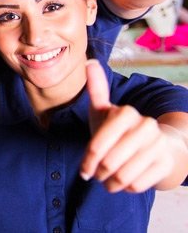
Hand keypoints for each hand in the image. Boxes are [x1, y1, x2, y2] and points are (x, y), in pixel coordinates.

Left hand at [81, 60, 175, 192]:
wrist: (154, 146)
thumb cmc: (119, 129)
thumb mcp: (104, 110)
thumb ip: (96, 89)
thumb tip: (89, 61)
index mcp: (127, 113)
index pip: (97, 146)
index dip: (87, 161)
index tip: (84, 169)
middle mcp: (146, 126)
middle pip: (109, 162)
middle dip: (98, 173)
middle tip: (95, 175)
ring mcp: (158, 145)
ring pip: (123, 176)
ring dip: (111, 183)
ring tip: (106, 180)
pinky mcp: (166, 163)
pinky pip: (137, 184)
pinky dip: (126, 188)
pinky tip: (123, 182)